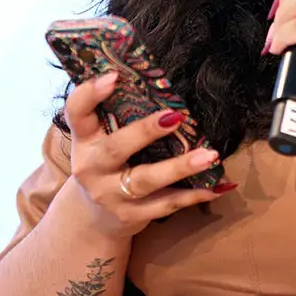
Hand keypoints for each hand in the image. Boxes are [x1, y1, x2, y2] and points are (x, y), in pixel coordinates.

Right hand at [63, 72, 234, 238]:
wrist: (93, 219)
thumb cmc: (105, 164)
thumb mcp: (99, 140)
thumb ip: (116, 113)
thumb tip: (156, 76)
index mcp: (84, 139)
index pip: (76, 112)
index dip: (90, 94)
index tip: (113, 76)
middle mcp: (92, 168)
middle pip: (115, 149)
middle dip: (145, 133)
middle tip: (176, 117)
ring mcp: (112, 195)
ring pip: (146, 180)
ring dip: (180, 167)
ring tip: (209, 155)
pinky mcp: (133, 216)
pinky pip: (167, 204)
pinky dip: (195, 195)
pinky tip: (219, 186)